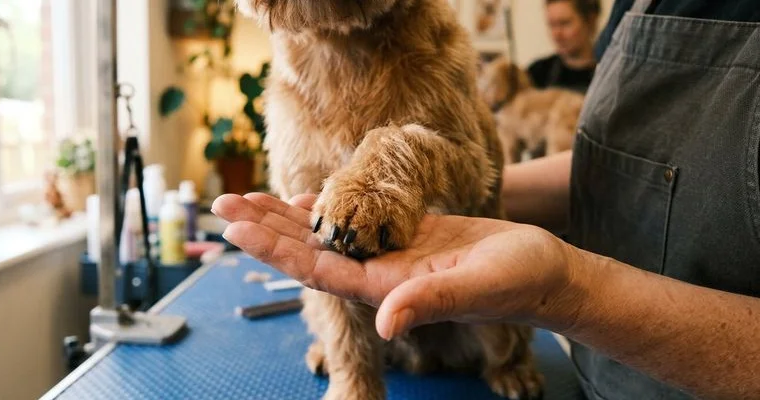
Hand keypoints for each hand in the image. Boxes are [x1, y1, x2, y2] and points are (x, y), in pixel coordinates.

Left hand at [212, 193, 580, 338]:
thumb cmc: (520, 281)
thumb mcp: (478, 288)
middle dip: (265, 229)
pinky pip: (358, 220)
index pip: (319, 268)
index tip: (238, 228)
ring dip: (286, 217)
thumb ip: (432, 303)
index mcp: (389, 288)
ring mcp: (392, 254)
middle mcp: (381, 274)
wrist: (544, 272)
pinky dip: (328, 207)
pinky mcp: (408, 236)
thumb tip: (387, 323)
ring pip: (328, 234)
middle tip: (223, 204)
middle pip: (310, 251)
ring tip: (248, 197)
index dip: (276, 249)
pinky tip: (304, 197)